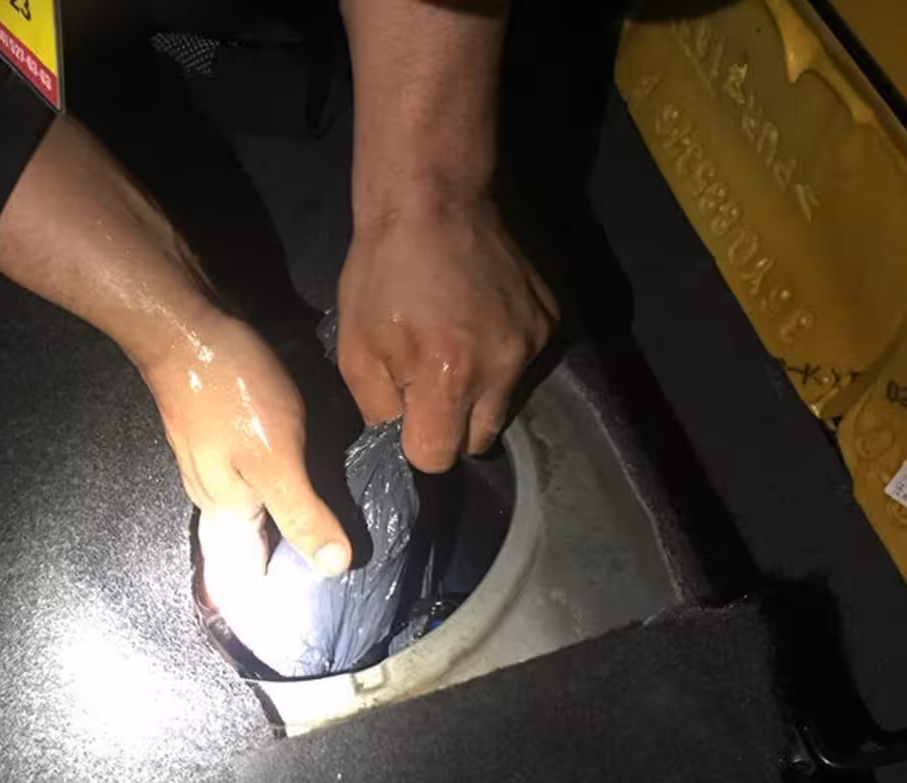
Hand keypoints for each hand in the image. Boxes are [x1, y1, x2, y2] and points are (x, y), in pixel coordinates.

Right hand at [131, 312, 351, 604]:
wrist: (184, 324)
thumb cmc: (229, 391)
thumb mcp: (278, 457)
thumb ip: (304, 514)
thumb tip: (335, 568)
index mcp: (227, 511)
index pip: (239, 580)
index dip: (261, 609)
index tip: (290, 637)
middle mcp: (214, 495)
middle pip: (241, 552)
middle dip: (270, 578)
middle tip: (311, 596)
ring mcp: (212, 463)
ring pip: (244, 517)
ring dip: (271, 539)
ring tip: (309, 554)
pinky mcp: (219, 432)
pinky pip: (248, 483)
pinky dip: (272, 499)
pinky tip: (294, 489)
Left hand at [337, 196, 557, 471]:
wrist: (433, 201)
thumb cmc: (382, 274)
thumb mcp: (356, 349)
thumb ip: (378, 410)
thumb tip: (395, 445)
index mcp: (449, 378)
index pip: (438, 457)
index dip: (415, 444)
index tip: (405, 417)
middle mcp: (501, 369)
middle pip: (478, 441)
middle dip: (449, 425)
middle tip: (426, 385)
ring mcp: (532, 344)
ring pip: (504, 406)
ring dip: (477, 395)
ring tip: (452, 350)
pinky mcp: (549, 322)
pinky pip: (523, 370)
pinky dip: (500, 361)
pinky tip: (477, 326)